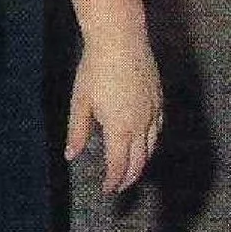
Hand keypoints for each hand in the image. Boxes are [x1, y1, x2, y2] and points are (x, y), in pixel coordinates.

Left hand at [68, 30, 164, 194]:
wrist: (121, 40)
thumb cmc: (96, 69)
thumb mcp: (80, 101)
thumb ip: (77, 131)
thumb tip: (70, 155)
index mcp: (120, 128)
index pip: (119, 165)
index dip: (113, 181)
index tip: (107, 190)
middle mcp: (141, 125)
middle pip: (140, 162)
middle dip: (129, 178)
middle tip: (119, 186)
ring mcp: (154, 113)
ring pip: (152, 147)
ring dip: (142, 162)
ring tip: (131, 169)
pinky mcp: (160, 100)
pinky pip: (159, 130)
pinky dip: (151, 143)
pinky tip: (145, 142)